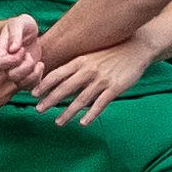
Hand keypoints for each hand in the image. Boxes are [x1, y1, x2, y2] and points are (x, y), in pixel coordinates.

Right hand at [0, 14, 42, 88]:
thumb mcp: (20, 23)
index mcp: (1, 52)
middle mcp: (7, 65)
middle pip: (11, 76)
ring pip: (21, 84)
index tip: (22, 48)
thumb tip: (13, 49)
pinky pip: (31, 86)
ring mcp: (17, 71)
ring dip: (33, 75)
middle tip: (30, 56)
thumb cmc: (23, 25)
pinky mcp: (28, 75)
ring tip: (38, 62)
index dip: (14, 59)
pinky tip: (40, 65)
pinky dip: (38, 78)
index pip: (1, 64)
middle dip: (25, 67)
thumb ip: (15, 34)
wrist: (31, 32)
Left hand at [31, 39, 150, 126]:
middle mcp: (88, 70)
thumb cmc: (113, 51)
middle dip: (50, 100)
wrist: (137, 48)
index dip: (44, 85)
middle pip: (65, 88)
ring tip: (58, 122)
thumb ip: (77, 66)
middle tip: (38, 110)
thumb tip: (61, 78)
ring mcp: (102, 80)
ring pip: (81, 99)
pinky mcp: (115, 88)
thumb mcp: (92, 54)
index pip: (57, 74)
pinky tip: (83, 123)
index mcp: (81, 61)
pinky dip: (90, 114)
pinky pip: (100, 104)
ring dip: (67, 112)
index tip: (33, 94)